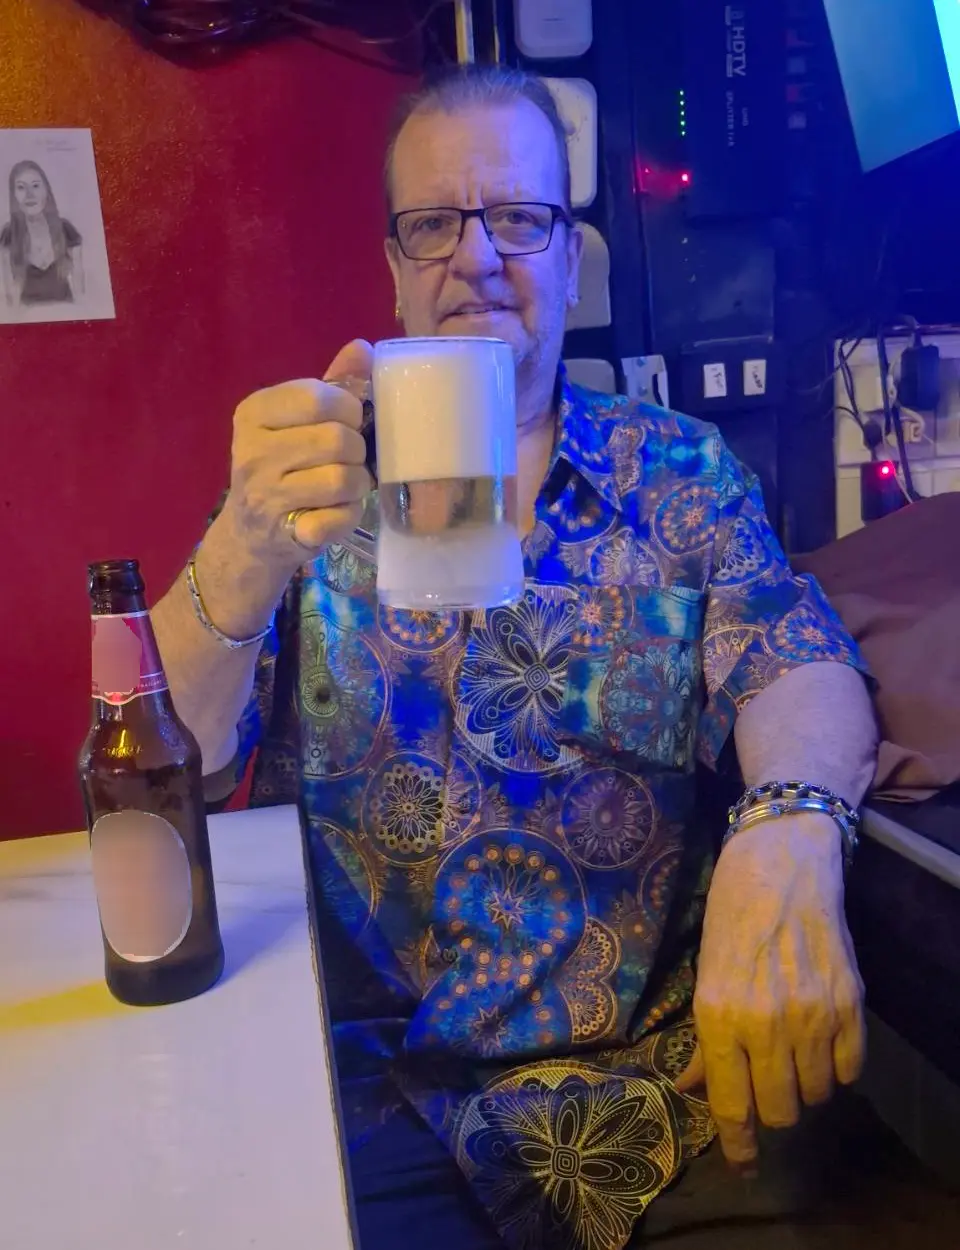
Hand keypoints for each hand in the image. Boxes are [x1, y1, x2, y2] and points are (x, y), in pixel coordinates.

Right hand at [222, 338, 373, 571]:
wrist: (249, 535)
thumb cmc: (279, 467)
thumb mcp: (295, 420)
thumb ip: (331, 384)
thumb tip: (363, 348)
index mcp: (253, 414)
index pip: (317, 397)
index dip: (348, 408)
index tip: (349, 420)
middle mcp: (252, 453)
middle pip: (337, 439)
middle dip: (357, 449)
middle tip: (350, 457)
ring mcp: (267, 496)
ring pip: (343, 479)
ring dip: (357, 483)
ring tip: (347, 484)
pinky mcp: (288, 533)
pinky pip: (340, 518)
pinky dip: (349, 515)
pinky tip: (338, 511)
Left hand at [675, 813, 864, 1173]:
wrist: (783, 864)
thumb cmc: (730, 914)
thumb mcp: (704, 974)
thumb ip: (705, 1038)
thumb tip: (691, 1086)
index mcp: (721, 1015)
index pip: (732, 1104)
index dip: (739, 1143)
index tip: (744, 1163)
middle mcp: (768, 1023)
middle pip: (780, 1110)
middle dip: (771, 1107)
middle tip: (765, 1081)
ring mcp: (814, 1016)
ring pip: (816, 1095)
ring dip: (803, 1085)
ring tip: (791, 1051)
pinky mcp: (850, 1004)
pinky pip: (849, 1069)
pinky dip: (835, 1066)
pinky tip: (820, 1040)